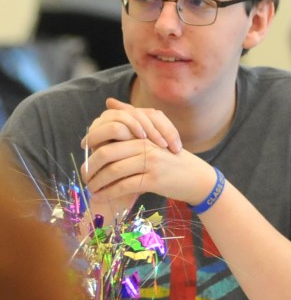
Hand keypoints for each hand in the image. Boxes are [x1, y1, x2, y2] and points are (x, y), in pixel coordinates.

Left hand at [80, 98, 214, 209]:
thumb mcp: (154, 137)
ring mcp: (151, 162)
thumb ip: (132, 118)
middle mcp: (146, 145)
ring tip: (91, 189)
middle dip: (90, 168)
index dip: (92, 144)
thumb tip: (109, 101)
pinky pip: (124, 187)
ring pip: (113, 172)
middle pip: (107, 154)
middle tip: (84, 177)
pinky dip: (108, 194)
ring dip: (97, 183)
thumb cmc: (173, 159)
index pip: (109, 135)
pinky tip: (101, 198)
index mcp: (143, 134)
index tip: (83, 155)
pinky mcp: (155, 180)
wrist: (198, 178)